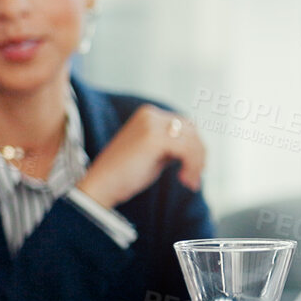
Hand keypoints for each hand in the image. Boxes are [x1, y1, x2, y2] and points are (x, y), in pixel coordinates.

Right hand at [76, 105, 205, 207]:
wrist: (101, 186)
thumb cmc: (126, 174)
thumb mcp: (155, 153)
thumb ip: (172, 145)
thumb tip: (198, 146)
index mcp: (149, 115)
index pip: (187, 126)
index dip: (196, 148)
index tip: (194, 171)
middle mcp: (150, 115)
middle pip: (192, 131)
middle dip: (199, 155)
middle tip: (193, 178)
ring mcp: (151, 125)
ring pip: (192, 141)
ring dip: (197, 164)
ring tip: (190, 182)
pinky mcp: (152, 138)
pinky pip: (187, 150)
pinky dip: (192, 166)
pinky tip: (185, 180)